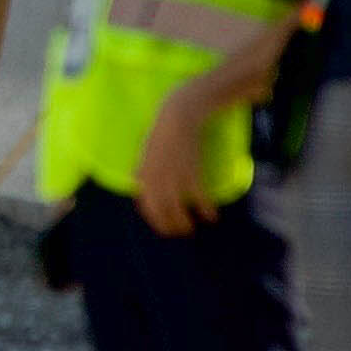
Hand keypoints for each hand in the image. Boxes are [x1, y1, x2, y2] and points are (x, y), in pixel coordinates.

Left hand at [132, 98, 221, 238]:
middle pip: (161, 213)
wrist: (177, 117)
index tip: (164, 228)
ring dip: (186, 223)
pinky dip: (206, 210)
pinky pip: (199, 198)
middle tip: (181, 232)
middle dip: (171, 227)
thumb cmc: (161, 133)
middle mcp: (155, 181)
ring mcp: (173, 178)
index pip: (146, 207)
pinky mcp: (191, 174)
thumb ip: (142, 171)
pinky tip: (211, 216)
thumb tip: (139, 186)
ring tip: (193, 228)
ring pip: (178, 211)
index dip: (155, 221)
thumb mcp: (145, 153)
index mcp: (142, 176)